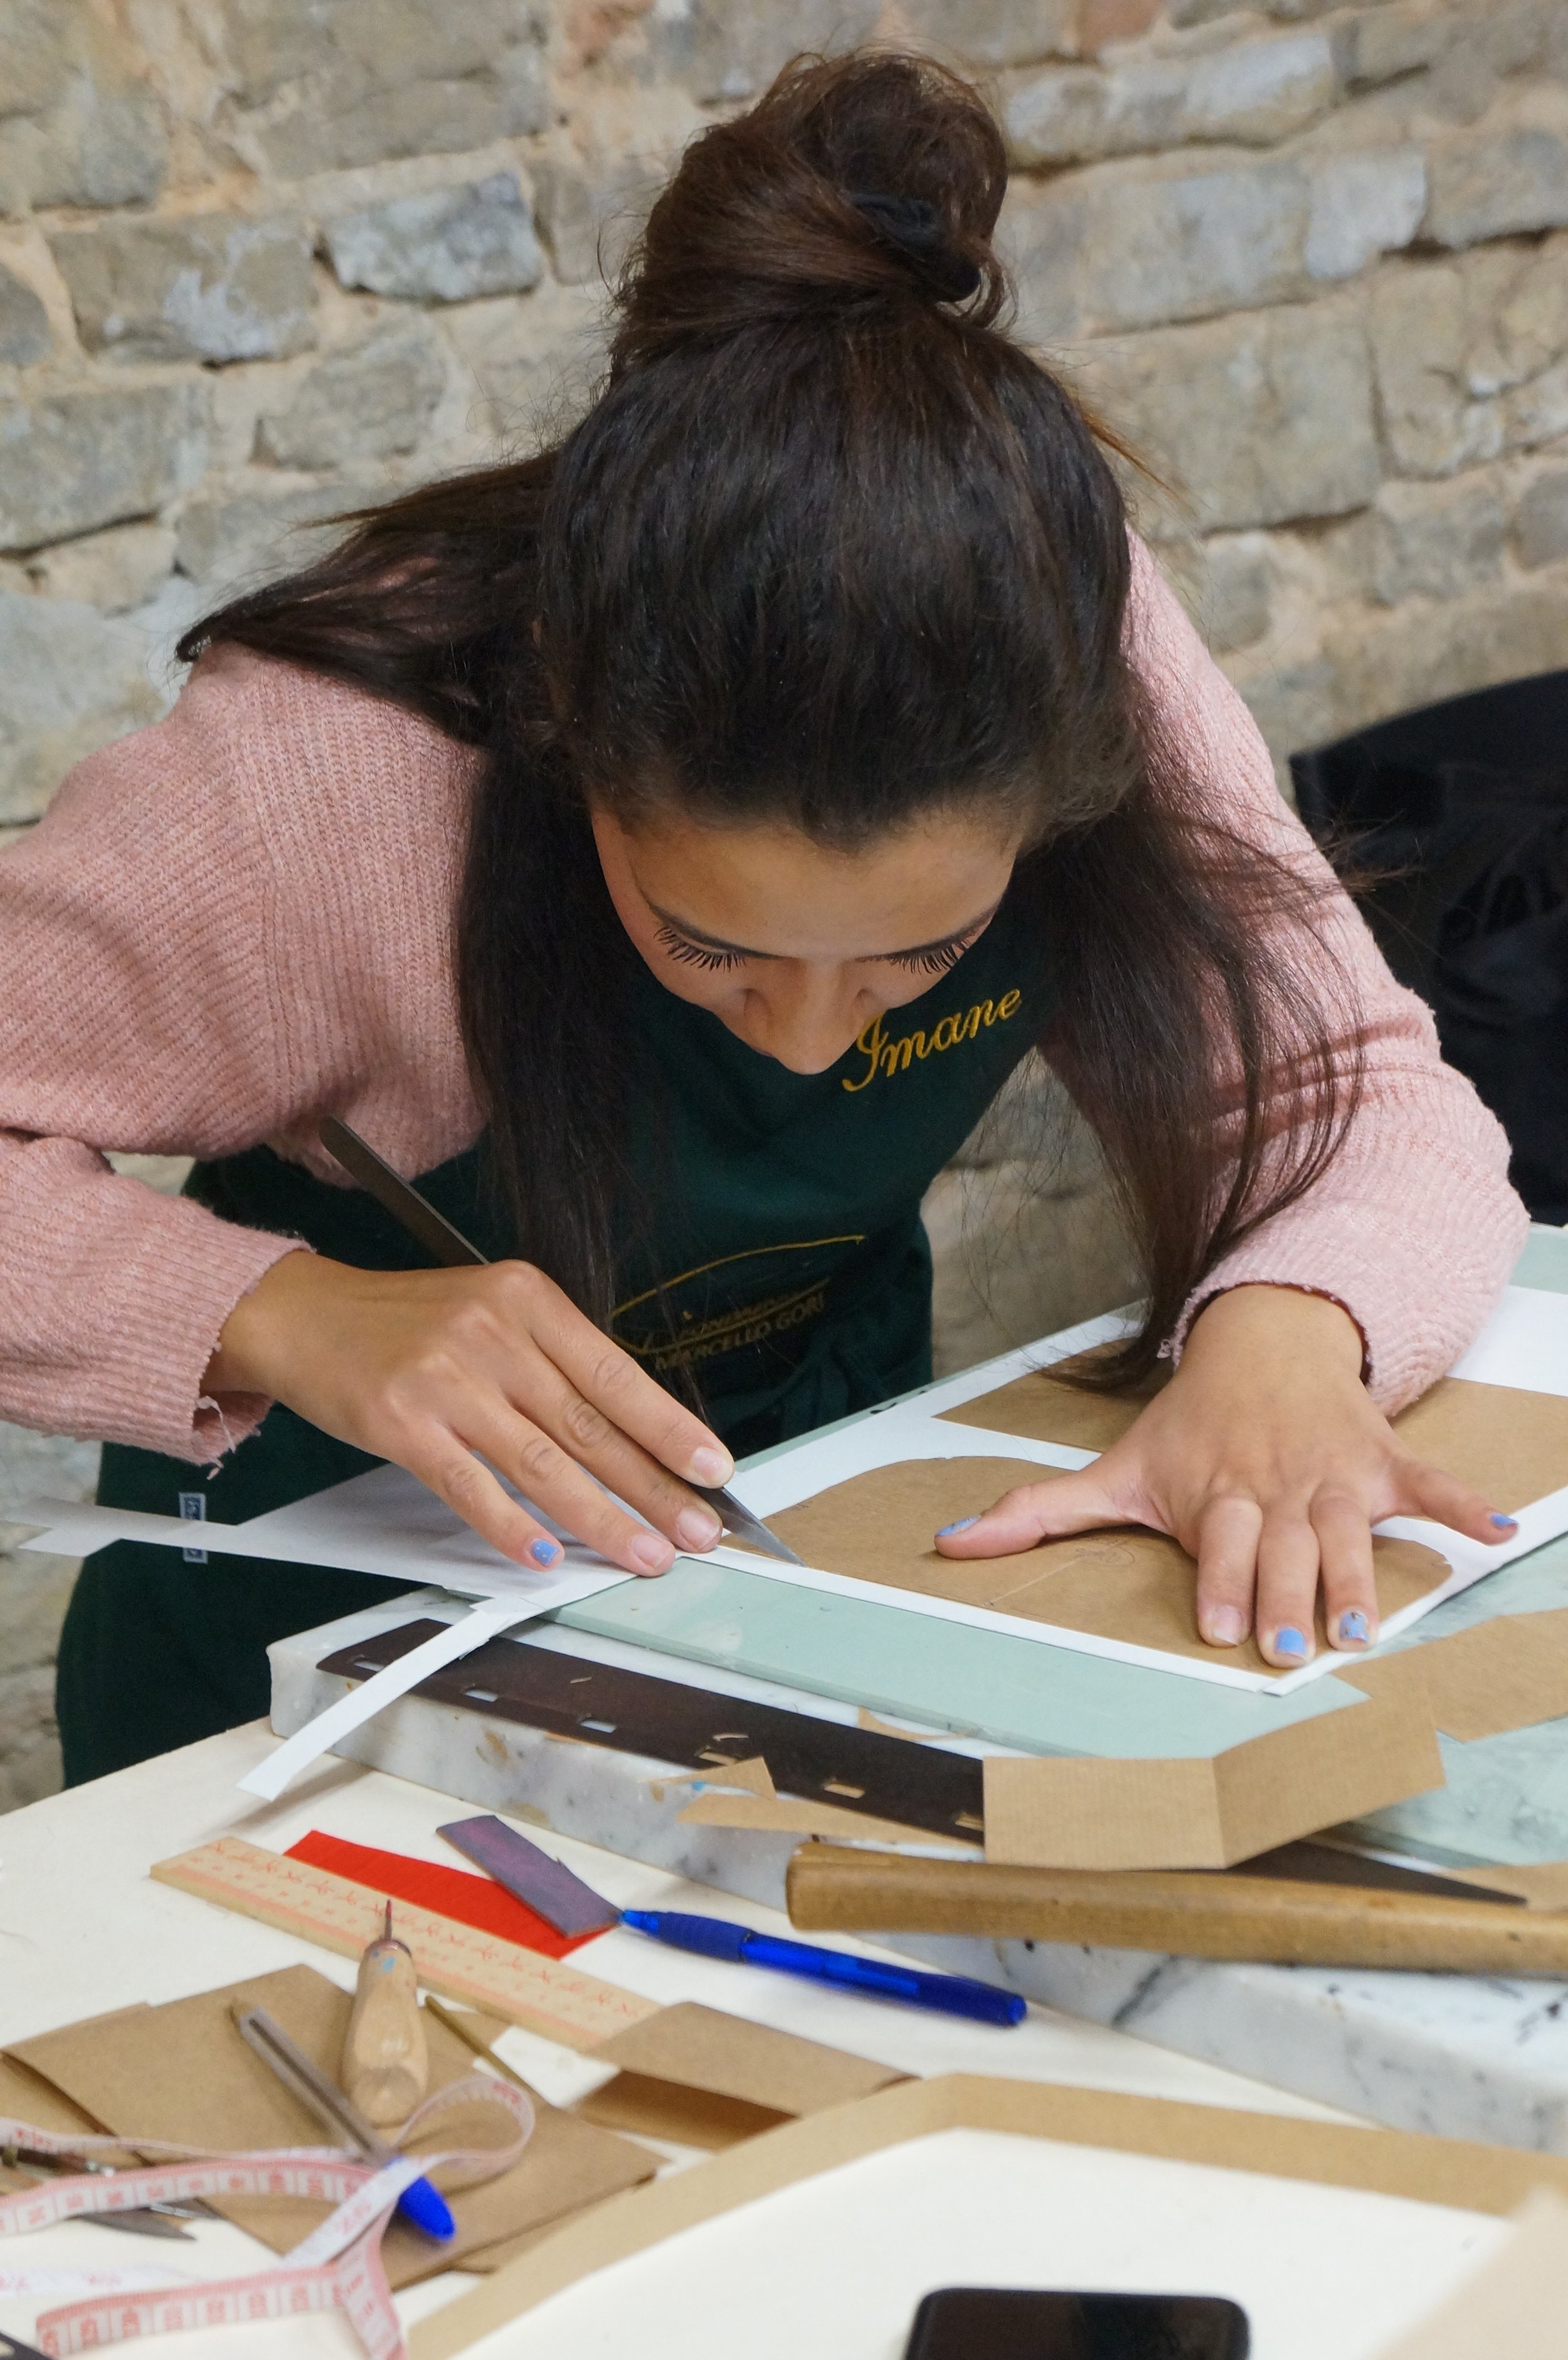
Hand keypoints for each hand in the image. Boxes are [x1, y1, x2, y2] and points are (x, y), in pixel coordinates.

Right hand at [205, 1251, 734, 1577]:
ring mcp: (446, 1378)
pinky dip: (511, 1525)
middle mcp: (493, 1333)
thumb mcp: (488, 1313)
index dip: (670, 1427)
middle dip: (653, 1486)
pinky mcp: (402, 1422)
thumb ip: (550, 1362)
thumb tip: (626, 1434)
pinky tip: (546, 1554)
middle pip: (590, 1423)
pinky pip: (471, 1486)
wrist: (302, 1313)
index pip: (616, 1373)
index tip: (712, 1467)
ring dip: (602, 1517)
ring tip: (644, 1553)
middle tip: (698, 1529)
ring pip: (542, 1461)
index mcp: (526, 1298)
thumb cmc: (404, 1323)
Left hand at [935, 1284, 1516, 1666]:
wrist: (1258, 1344)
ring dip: (1362, 1574)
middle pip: (1284, 1548)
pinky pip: (1430, 1483)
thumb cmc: (1186, 1427)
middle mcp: (1276, 1488)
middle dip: (1290, 1594)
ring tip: (1369, 1622)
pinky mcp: (1382, 1461)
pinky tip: (1500, 1530)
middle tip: (1297, 1645)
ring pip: (1350, 1530)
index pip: (1218, 1543)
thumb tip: (950, 1544)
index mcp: (1215, 1494)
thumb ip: (1039, 1511)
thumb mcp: (1114, 1468)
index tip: (1219, 1627)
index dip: (1219, 1581)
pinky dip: (1465, 1504)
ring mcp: (1333, 1476)